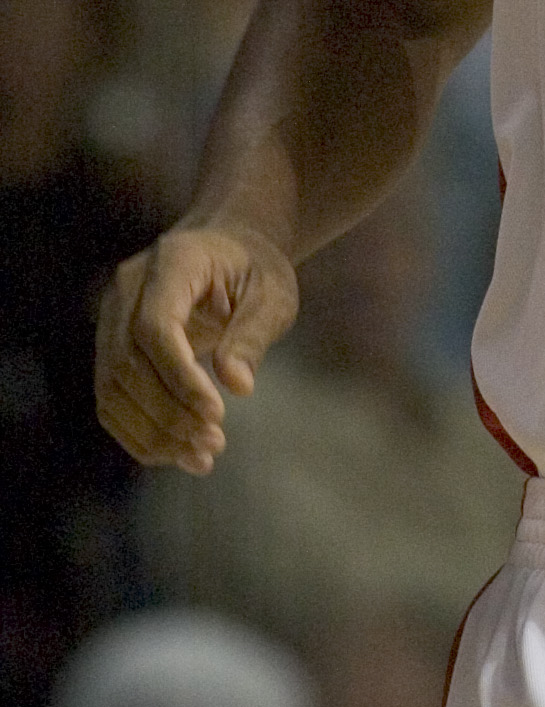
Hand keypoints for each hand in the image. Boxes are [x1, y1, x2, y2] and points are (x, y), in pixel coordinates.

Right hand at [95, 224, 298, 472]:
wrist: (225, 250)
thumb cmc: (253, 269)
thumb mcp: (273, 293)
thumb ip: (253, 333)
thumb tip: (237, 385)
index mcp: (171, 263)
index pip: (156, 327)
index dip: (180, 377)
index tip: (218, 414)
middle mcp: (127, 289)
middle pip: (127, 363)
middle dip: (168, 413)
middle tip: (215, 443)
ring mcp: (110, 318)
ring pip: (111, 389)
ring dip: (152, 432)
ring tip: (202, 457)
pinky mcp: (109, 347)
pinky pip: (110, 400)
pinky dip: (139, 434)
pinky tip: (178, 454)